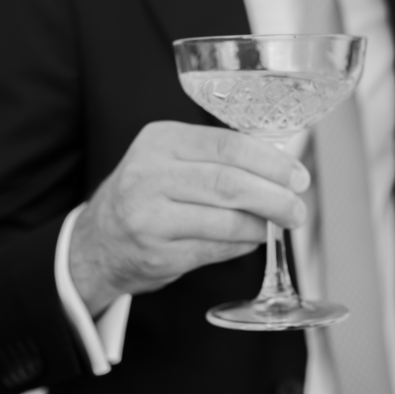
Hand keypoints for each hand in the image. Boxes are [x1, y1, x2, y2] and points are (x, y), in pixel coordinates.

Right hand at [68, 121, 309, 314]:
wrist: (96, 242)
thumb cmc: (148, 194)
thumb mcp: (169, 158)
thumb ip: (216, 157)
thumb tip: (282, 168)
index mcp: (161, 140)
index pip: (228, 144)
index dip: (271, 162)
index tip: (298, 176)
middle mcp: (149, 174)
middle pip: (229, 183)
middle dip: (274, 197)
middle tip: (297, 209)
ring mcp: (150, 216)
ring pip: (225, 219)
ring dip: (261, 225)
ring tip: (276, 225)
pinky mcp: (157, 253)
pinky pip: (214, 248)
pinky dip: (242, 245)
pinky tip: (251, 240)